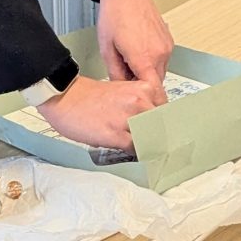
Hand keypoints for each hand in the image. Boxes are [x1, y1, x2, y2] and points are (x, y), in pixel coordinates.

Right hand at [38, 75, 160, 151]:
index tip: (174, 135)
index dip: (171, 125)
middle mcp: (139, 101)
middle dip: (163, 138)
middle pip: (163, 127)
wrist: (66, 97)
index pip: (168, 111)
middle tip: (164, 147)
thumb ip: (141, 106)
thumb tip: (155, 123)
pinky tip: (132, 151)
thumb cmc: (91, 96)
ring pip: (151, 138)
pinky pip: (135, 148)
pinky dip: (136, 152)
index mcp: (144, 88)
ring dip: (150, 146)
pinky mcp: (115, 134)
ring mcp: (128, 118)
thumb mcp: (124, 93)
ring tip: (149, 151)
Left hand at [97, 0, 173, 98]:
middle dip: (142, 88)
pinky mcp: (168, 38)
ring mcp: (166, 45)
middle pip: (155, 83)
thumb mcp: (107, 49)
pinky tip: (136, 52)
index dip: (147, 105)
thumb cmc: (115, 14)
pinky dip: (151, 61)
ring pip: (159, 71)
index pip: (152, 93)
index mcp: (145, 58)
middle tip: (126, 86)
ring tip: (128, 63)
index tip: (143, 115)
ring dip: (146, 74)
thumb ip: (116, 75)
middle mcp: (160, 52)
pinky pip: (161, 59)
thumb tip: (121, 90)